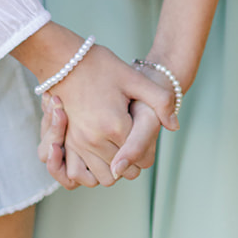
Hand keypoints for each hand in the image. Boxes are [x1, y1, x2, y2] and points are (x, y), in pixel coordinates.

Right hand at [43, 42, 177, 186]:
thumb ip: (161, 100)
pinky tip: (102, 152)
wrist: (63, 59)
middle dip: (135, 159)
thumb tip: (174, 126)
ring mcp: (79, 143)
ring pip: (107, 178)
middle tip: (133, 136)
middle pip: (128, 171)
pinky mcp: (67, 143)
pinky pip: (82, 174)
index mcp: (115, 125)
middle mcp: (95, 139)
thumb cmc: (100, 66)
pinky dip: (95, 170)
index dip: (150, 146)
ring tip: (118, 144)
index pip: (144, 157)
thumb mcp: (134, 78)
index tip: (144, 129)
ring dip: (116, 168)